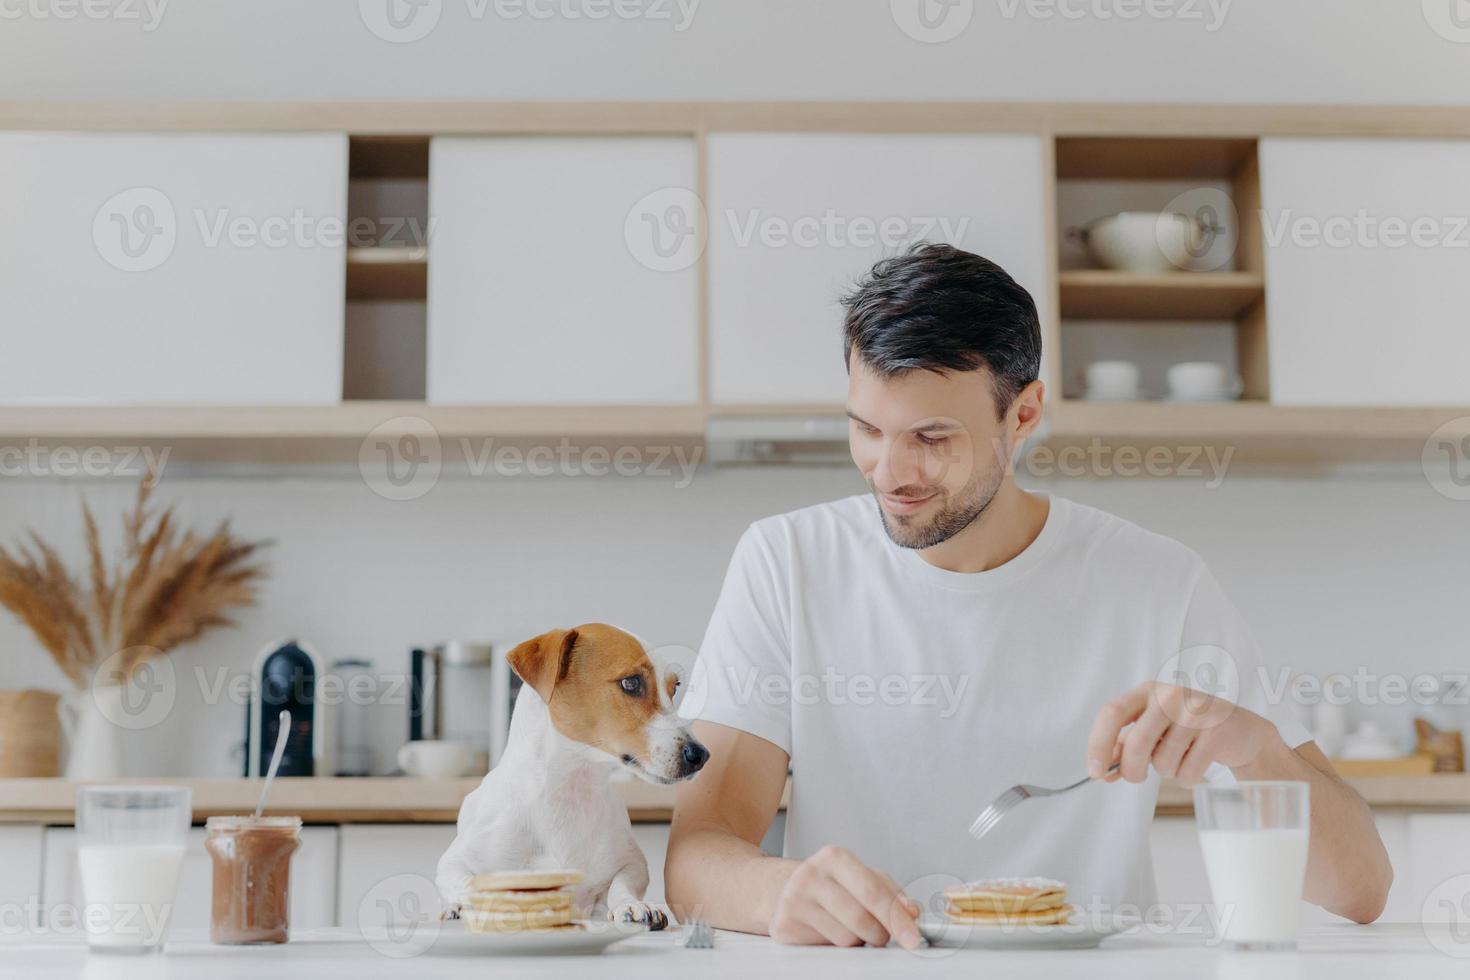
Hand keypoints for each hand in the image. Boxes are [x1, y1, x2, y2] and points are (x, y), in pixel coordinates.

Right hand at [769, 845, 920, 948]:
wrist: (785, 889)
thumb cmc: (832, 884)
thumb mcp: (861, 877)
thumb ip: (890, 893)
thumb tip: (911, 913)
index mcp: (834, 857)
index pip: (873, 891)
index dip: (897, 918)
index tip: (913, 938)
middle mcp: (810, 874)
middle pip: (861, 920)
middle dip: (879, 934)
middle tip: (879, 933)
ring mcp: (793, 900)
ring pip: (846, 939)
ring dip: (857, 940)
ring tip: (847, 925)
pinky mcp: (783, 925)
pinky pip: (826, 948)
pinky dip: (835, 946)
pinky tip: (828, 931)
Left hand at [1087, 682, 1279, 783]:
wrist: (1241, 731)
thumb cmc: (1187, 730)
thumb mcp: (1153, 729)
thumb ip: (1124, 746)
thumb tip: (1102, 771)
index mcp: (1147, 691)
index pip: (1111, 713)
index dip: (1098, 744)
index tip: (1095, 772)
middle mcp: (1170, 695)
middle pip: (1136, 743)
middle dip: (1131, 770)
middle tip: (1135, 777)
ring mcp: (1196, 712)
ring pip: (1163, 762)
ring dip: (1167, 771)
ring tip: (1181, 756)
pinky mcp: (1217, 732)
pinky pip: (1187, 772)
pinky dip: (1187, 778)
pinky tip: (1199, 761)